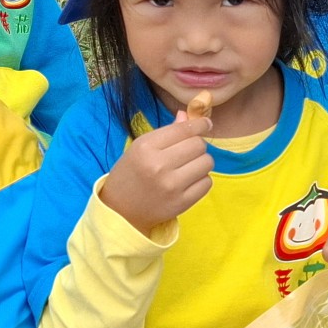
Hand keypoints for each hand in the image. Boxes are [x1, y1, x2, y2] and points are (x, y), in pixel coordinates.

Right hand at [99, 111, 213, 233]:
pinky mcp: (182, 202)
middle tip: (188, 152)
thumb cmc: (130, 174)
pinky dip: (201, 180)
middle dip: (197, 145)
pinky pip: (207, 182)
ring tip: (188, 167)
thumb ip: (167, 132)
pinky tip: (188, 181)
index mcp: (146, 147)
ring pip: (207, 162)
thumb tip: (189, 116)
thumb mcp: (141, 148)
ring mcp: (172, 185)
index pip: (184, 129)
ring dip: (201, 162)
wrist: (121, 210)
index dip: (200, 124)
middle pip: (199, 144)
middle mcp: (159, 165)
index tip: (205, 123)